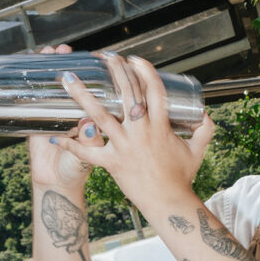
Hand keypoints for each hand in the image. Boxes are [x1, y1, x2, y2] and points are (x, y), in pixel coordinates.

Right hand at [28, 44, 100, 190]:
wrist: (57, 183)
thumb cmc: (78, 170)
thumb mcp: (88, 157)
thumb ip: (90, 142)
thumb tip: (90, 126)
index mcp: (96, 120)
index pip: (99, 90)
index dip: (97, 72)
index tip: (98, 56)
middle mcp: (79, 111)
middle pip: (78, 80)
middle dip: (74, 62)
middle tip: (66, 49)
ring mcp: (61, 113)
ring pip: (59, 84)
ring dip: (55, 65)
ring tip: (52, 51)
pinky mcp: (42, 119)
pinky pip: (39, 95)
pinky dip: (36, 79)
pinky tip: (33, 64)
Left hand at [47, 54, 214, 213]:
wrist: (168, 203)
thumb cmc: (182, 177)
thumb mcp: (197, 150)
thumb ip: (204, 130)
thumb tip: (205, 114)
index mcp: (161, 126)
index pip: (154, 91)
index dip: (145, 71)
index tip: (135, 59)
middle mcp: (141, 133)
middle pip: (126, 95)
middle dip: (115, 72)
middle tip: (105, 57)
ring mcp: (124, 147)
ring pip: (100, 116)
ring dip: (82, 96)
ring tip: (68, 79)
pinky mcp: (111, 163)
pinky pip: (87, 154)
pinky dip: (70, 146)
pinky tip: (54, 138)